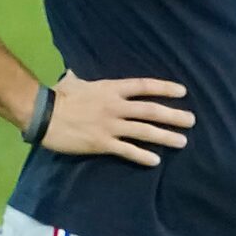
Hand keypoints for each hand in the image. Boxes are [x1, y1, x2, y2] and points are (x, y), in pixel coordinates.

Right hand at [40, 72, 192, 165]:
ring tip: (182, 141)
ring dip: (165, 136)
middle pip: (151, 110)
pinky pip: (127, 150)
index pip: (144, 86)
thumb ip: (82, 79)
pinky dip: (142, 156)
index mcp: (111, 89)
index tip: (182, 91)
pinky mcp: (103, 143)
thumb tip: (75, 74)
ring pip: (144, 131)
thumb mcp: (74, 82)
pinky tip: (156, 161)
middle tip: (192, 121)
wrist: (43, 115)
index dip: (164, 88)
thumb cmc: (58, 96)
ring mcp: (111, 126)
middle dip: (174, 116)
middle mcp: (115, 107)